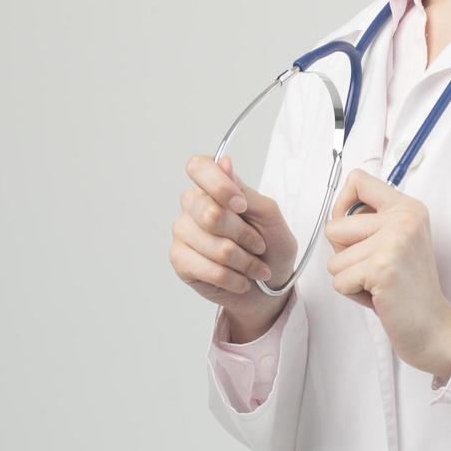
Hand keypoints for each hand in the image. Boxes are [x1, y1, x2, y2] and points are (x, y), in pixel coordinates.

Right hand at [169, 153, 299, 339]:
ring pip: (213, 245)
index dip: (219, 185)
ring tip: (253, 266)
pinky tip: (240, 279)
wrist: (269, 288)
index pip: (199, 167)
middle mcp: (193, 205)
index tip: (241, 205)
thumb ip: (246, 191)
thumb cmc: (271, 248)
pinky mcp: (179, 260)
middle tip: (258, 244)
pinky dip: (234, 278)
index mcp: (213, 187)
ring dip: (244, 261)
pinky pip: (210, 269)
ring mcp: (183, 232)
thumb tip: (224, 162)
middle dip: (244, 235)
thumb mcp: (269, 216)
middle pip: (210, 212)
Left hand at [324, 168, 450, 380]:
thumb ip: (372, 221)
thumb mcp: (398, 241)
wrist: (434, 327)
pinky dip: (353, 294)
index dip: (341, 205)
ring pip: (334, 258)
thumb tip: (335, 212)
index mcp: (408, 207)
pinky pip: (339, 280)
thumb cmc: (409, 288)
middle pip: (334, 226)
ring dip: (350, 278)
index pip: (357, 180)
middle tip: (374, 268)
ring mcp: (394, 242)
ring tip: (378, 283)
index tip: (351, 229)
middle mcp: (403, 219)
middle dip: (344, 254)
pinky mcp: (382, 268)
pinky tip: (379, 296)